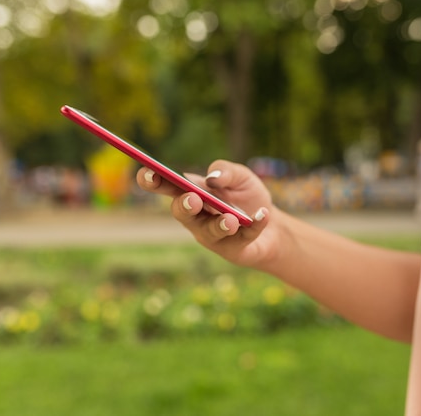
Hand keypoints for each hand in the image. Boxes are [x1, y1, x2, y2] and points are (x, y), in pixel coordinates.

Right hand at [136, 160, 283, 268]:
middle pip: (181, 213)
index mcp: (191, 192)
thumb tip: (212, 178)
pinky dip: (254, 225)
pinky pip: (242, 238)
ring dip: (219, 225)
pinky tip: (262, 215)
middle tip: (193, 199)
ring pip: (209, 233)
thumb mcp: (241, 176)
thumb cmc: (248, 198)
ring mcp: (212, 236)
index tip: (146, 172)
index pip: (166, 186)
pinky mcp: (233, 250)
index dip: (153, 180)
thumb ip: (226, 171)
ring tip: (231, 219)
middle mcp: (196, 217)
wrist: (273, 225)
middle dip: (184, 206)